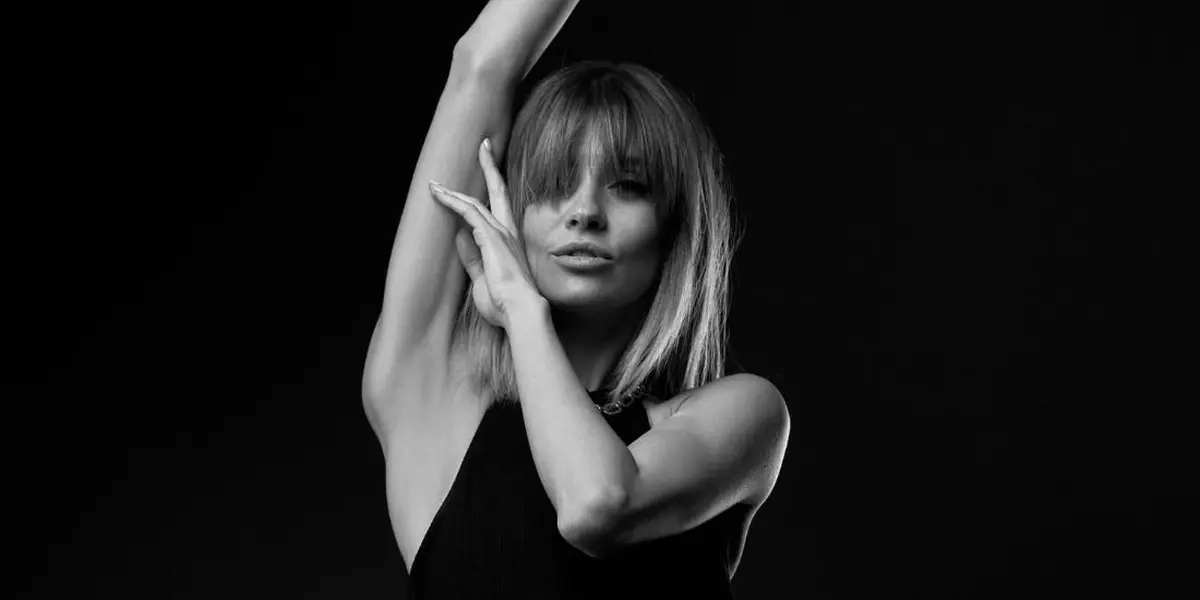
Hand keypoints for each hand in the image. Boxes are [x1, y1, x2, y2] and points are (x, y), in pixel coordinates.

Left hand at [429, 138, 544, 330]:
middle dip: (489, 166)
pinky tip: (438, 195)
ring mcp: (500, 233)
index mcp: (509, 241)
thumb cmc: (505, 302)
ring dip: (453, 191)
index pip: (499, 208)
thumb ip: (472, 257)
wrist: (520, 311)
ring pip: (474, 202)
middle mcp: (507, 232)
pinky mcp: (490, 238)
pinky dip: (452, 202)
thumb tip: (460, 238)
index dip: (493, 187)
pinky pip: (468, 212)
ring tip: (434, 184)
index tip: (486, 170)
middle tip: (484, 144)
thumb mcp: (483, 277)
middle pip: (498, 190)